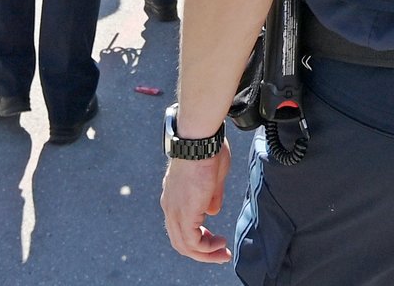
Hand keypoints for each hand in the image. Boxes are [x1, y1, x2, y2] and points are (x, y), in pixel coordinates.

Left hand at [161, 139, 232, 263]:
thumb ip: (212, 196)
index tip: (215, 241)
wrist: (198, 138)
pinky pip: (192, 241)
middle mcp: (170, 206)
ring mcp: (175, 210)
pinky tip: (220, 244)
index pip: (179, 227)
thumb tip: (212, 212)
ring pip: (184, 246)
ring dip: (206, 254)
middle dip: (202, 252)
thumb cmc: (206, 150)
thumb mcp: (212, 177)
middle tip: (221, 255)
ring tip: (222, 253)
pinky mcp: (185, 212)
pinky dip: (207, 248)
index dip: (198, 238)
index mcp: (173, 197)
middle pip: (180, 241)